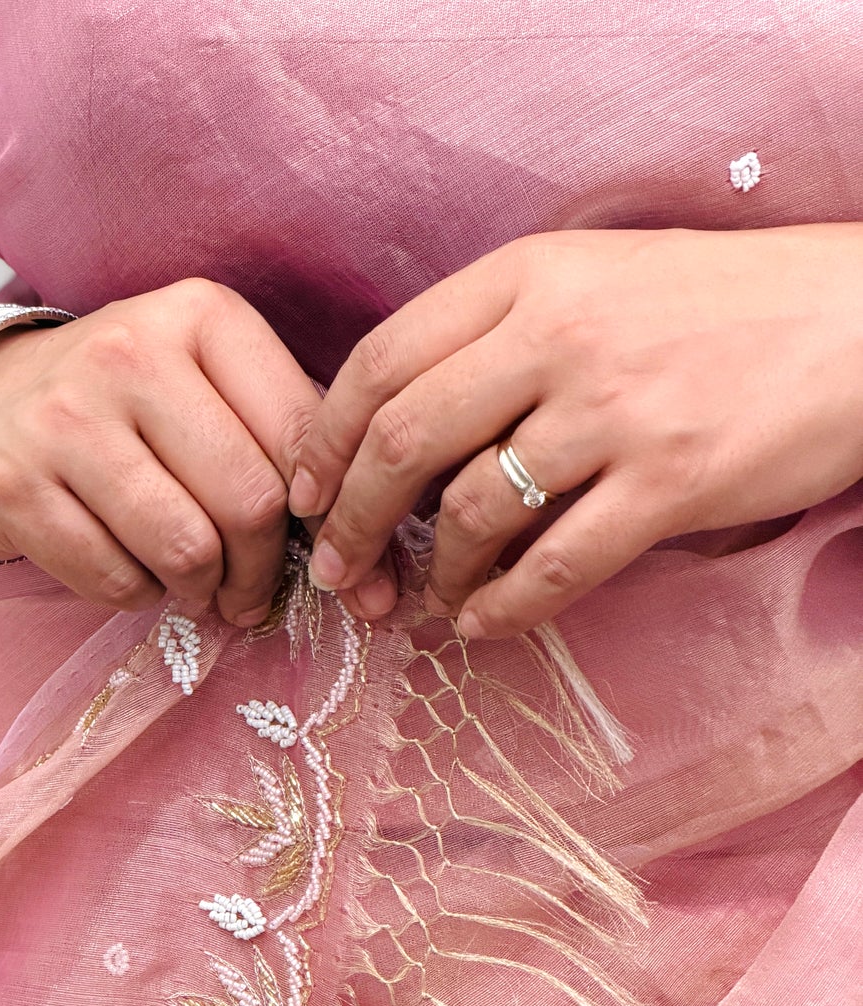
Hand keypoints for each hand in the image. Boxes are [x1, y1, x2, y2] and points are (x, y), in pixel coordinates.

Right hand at [0, 279, 317, 624]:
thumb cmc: (119, 406)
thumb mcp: (201, 378)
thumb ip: (279, 429)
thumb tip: (364, 532)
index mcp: (199, 316)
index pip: (302, 435)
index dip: (327, 515)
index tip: (326, 552)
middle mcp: (130, 353)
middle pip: (248, 502)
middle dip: (263, 571)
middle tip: (253, 593)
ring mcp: (63, 420)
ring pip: (185, 550)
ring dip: (202, 591)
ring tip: (197, 587)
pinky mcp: (14, 487)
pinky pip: (115, 580)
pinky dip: (138, 595)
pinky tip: (132, 571)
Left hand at [289, 225, 862, 636]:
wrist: (859, 322)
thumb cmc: (715, 309)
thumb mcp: (595, 279)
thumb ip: (499, 336)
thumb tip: (395, 424)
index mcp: (529, 275)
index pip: (380, 361)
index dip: (323, 442)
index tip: (304, 493)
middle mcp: (560, 334)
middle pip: (403, 440)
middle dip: (349, 521)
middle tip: (336, 572)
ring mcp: (615, 409)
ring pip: (470, 511)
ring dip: (432, 573)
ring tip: (432, 597)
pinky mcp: (669, 480)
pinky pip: (552, 567)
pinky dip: (502, 609)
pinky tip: (484, 624)